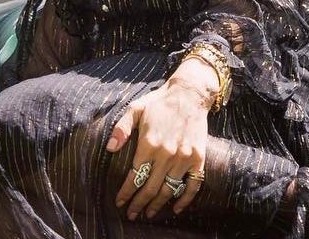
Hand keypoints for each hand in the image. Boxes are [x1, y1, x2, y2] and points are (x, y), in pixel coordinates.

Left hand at [107, 62, 214, 219]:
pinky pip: (192, 185)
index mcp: (149, 143)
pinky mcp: (198, 158)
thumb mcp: (135, 109)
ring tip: (148, 213)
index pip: (134, 176)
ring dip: (157, 205)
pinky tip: (176, 208)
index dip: (126, 192)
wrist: (189, 94)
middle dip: (138, 204)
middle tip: (131, 214)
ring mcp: (184, 158)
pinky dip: (185, 200)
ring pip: (169, 190)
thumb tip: (110, 148)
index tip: (119, 202)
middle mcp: (167, 154)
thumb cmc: (159, 103)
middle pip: (150, 188)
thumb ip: (122, 129)